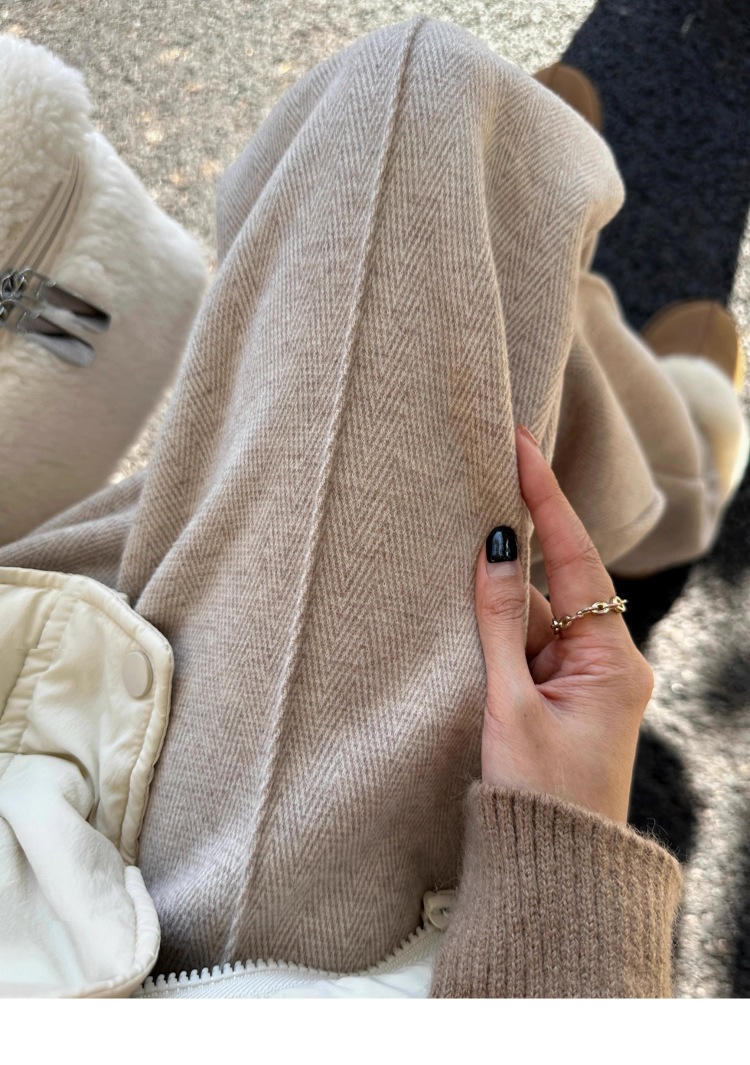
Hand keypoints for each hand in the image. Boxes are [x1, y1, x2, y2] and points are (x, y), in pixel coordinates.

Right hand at [475, 425, 653, 823]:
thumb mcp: (509, 704)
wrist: (554, 869)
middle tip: (488, 471)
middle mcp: (607, 662)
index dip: (546, 498)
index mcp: (612, 662)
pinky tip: (468, 613)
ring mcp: (585, 679)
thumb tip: (496, 546)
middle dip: (520, 539)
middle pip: (557, 581)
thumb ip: (499, 622)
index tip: (521, 444)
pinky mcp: (562, 695)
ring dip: (500, 596)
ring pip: (536, 614)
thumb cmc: (538, 796)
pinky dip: (500, 629)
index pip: (576, 559)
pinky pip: (529, 643)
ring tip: (463, 556)